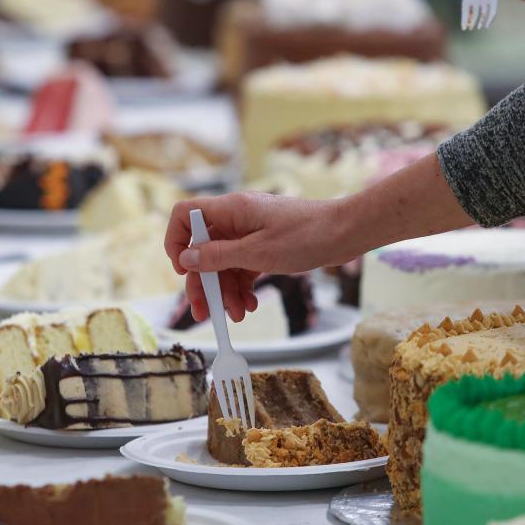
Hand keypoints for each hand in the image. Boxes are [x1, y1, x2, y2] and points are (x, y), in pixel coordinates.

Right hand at [164, 155, 474, 324]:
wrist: (348, 233)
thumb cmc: (307, 237)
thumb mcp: (257, 253)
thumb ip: (217, 257)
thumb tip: (185, 259)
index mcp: (231, 210)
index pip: (185, 215)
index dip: (176, 242)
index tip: (182, 271)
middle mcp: (237, 218)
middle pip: (202, 248)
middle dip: (203, 282)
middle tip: (205, 313)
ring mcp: (251, 232)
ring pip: (223, 263)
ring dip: (226, 291)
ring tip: (239, 315)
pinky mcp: (265, 246)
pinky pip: (243, 267)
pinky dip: (243, 287)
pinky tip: (252, 305)